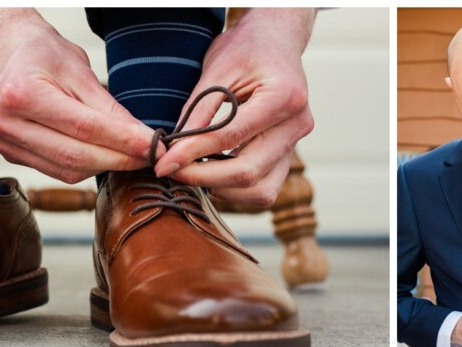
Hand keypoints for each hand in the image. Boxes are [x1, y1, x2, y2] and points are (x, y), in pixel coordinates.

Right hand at [0, 8, 155, 183]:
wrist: (5, 50)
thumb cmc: (40, 52)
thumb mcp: (79, 68)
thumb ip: (108, 107)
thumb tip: (140, 139)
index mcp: (21, 94)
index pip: (84, 128)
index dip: (123, 141)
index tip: (152, 146)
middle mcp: (5, 122)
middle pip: (74, 156)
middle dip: (118, 159)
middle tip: (148, 156)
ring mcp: (3, 142)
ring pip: (66, 170)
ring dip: (103, 166)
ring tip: (128, 155)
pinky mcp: (9, 154)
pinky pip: (55, 170)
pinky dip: (83, 167)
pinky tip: (102, 156)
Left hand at [153, 8, 316, 206]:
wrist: (276, 41)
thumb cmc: (246, 48)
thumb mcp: (217, 70)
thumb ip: (198, 111)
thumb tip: (175, 149)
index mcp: (284, 96)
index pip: (231, 136)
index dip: (193, 153)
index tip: (164, 163)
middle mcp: (297, 124)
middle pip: (248, 171)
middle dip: (204, 177)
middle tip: (172, 171)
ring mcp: (296, 144)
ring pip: (260, 190)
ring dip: (222, 188)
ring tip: (193, 171)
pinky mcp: (289, 156)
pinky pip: (265, 189)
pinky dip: (236, 190)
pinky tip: (213, 172)